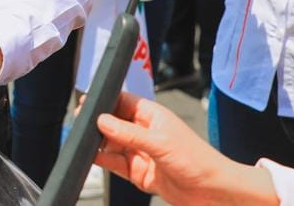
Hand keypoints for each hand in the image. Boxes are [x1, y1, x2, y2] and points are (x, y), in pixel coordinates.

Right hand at [94, 91, 277, 205]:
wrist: (214, 192)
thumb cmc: (197, 160)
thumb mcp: (160, 143)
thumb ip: (128, 133)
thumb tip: (101, 120)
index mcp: (152, 116)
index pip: (123, 102)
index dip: (105, 101)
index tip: (86, 104)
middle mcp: (145, 133)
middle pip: (114, 124)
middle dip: (98, 124)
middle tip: (79, 124)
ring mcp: (141, 153)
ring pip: (112, 145)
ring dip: (99, 143)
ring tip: (82, 141)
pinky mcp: (140, 173)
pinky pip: (116, 164)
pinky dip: (103, 161)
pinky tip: (91, 157)